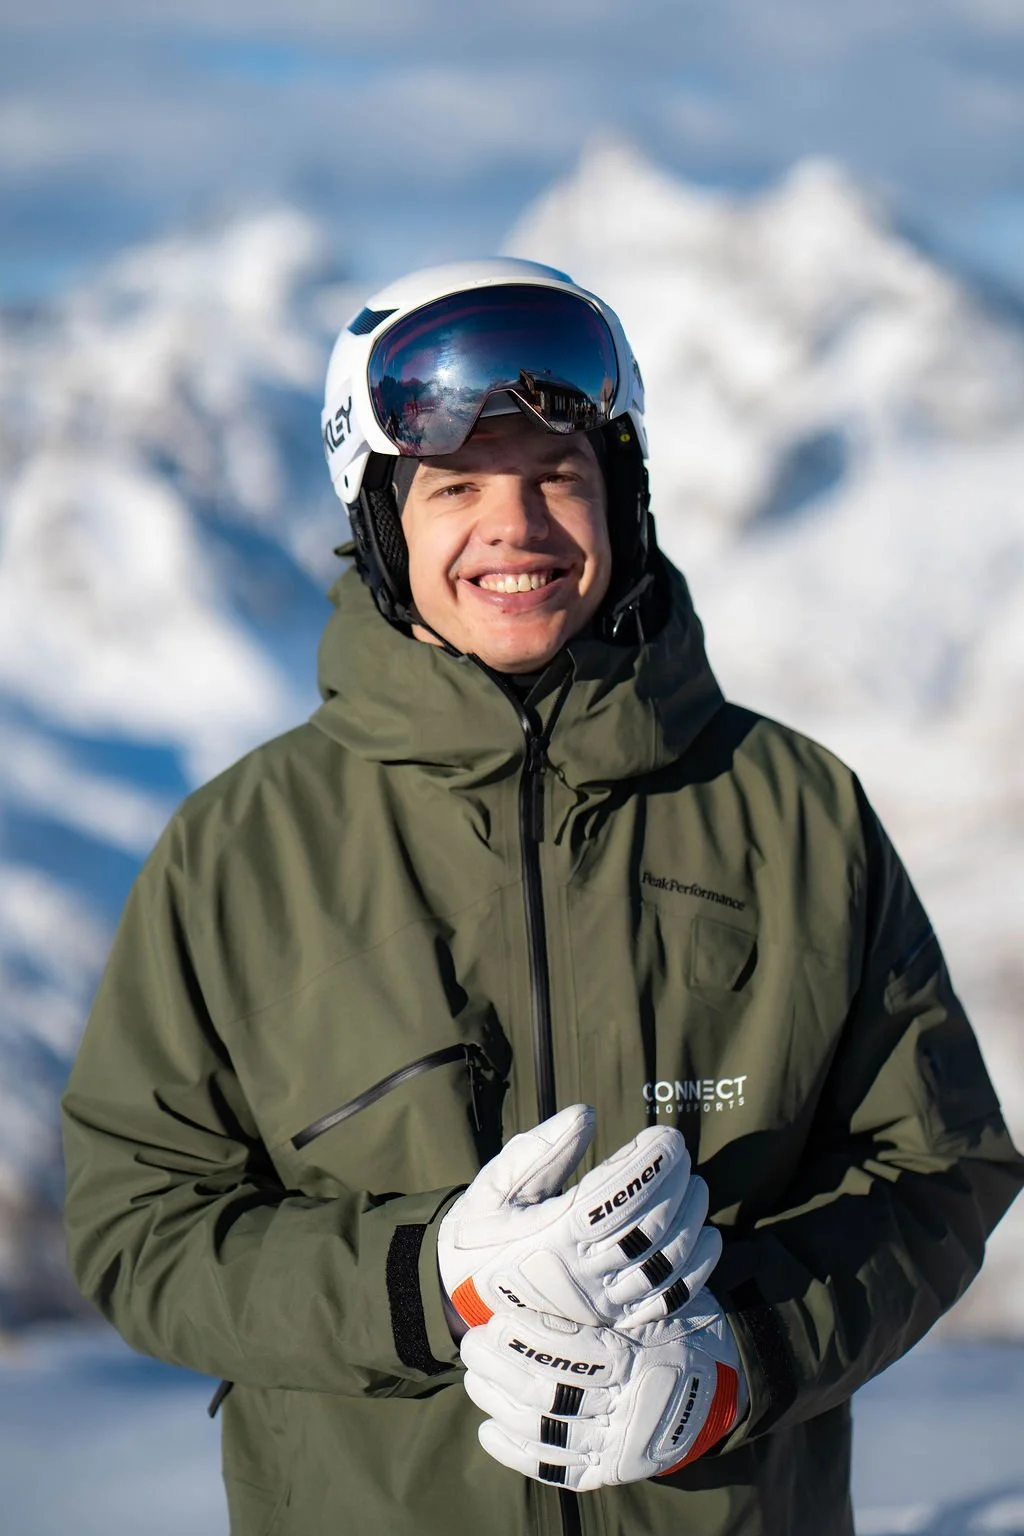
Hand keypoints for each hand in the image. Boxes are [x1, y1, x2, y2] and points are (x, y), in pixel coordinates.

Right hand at [438, 1105, 720, 1330]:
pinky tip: (709, 1238)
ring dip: (691, 1220)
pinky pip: (668, 1300)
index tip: (667, 1136)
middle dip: (674, 1183)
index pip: (616, 1195)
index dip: (650, 1164)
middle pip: (648, 1226)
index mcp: (550, 1236)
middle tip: (681, 1154)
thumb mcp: (492, 1187)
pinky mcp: (615, 1321)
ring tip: (697, 1186)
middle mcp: (581, 1274)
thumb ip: (538, 1150)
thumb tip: (586, 1114)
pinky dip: (698, 1270)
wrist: (462, 1300)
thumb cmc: (478, 1235)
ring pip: (664, 1262)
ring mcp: (602, 1303)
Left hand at [461, 1294, 746, 1489]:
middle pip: (548, 1391)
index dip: (527, 1338)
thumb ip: (605, 1300)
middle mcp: (625, 1407)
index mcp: (635, 1361)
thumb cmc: (677, 1334)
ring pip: (544, 1429)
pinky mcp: (607, 1471)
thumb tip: (543, 1270)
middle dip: (501, 1368)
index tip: (496, 1320)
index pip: (570, 1353)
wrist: (720, 1389)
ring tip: (474, 1379)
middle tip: (472, 1344)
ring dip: (500, 1403)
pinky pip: (554, 1468)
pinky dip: (516, 1453)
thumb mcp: (651, 1308)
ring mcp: (615, 1444)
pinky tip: (488, 1430)